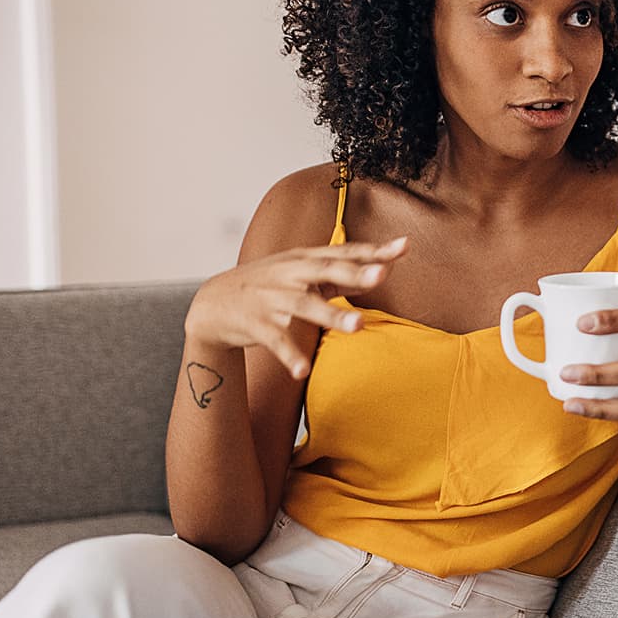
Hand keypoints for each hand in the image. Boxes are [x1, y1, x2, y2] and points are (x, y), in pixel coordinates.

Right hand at [185, 237, 406, 378]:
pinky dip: (289, 356)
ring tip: (358, 326)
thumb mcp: (299, 271)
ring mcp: (272, 299)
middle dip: (353, 272)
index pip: (343, 252)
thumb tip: (383, 268)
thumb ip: (338, 272)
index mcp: (304, 259)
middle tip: (382, 275)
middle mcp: (290, 274)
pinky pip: (276, 341)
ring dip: (332, 315)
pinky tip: (303, 371)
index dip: (373, 250)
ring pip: (304, 305)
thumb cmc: (268, 285)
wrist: (213, 303)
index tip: (404, 246)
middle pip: (325, 270)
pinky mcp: (256, 324)